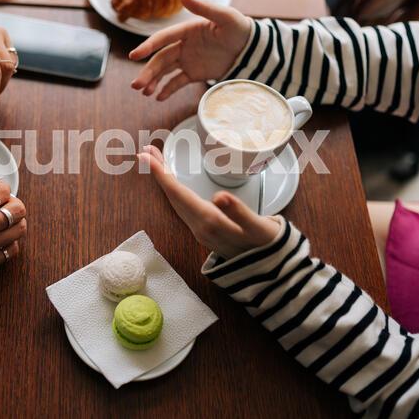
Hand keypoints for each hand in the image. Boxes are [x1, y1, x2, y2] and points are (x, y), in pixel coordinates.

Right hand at [0, 179, 26, 298]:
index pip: (2, 190)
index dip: (3, 189)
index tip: (0, 191)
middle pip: (18, 209)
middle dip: (14, 204)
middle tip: (6, 205)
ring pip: (20, 228)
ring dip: (16, 222)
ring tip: (5, 222)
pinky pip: (13, 249)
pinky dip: (10, 241)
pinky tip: (0, 238)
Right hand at [129, 0, 252, 100]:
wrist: (252, 48)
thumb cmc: (239, 28)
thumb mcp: (225, 16)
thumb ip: (203, 7)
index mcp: (186, 30)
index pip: (163, 38)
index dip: (148, 46)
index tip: (134, 55)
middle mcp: (183, 45)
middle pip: (160, 59)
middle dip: (147, 72)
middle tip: (135, 85)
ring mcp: (188, 60)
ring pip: (165, 71)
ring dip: (153, 81)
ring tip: (144, 93)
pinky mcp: (195, 73)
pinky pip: (178, 82)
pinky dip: (168, 90)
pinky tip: (158, 98)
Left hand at [137, 145, 278, 258]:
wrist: (271, 268)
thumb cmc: (267, 244)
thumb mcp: (258, 228)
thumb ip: (239, 213)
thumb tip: (220, 196)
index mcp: (210, 222)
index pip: (179, 195)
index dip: (162, 175)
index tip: (148, 157)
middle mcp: (200, 227)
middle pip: (173, 196)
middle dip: (159, 173)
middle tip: (146, 151)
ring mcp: (200, 230)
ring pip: (176, 201)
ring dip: (165, 181)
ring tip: (157, 160)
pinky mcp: (205, 230)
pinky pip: (183, 206)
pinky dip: (175, 190)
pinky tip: (174, 182)